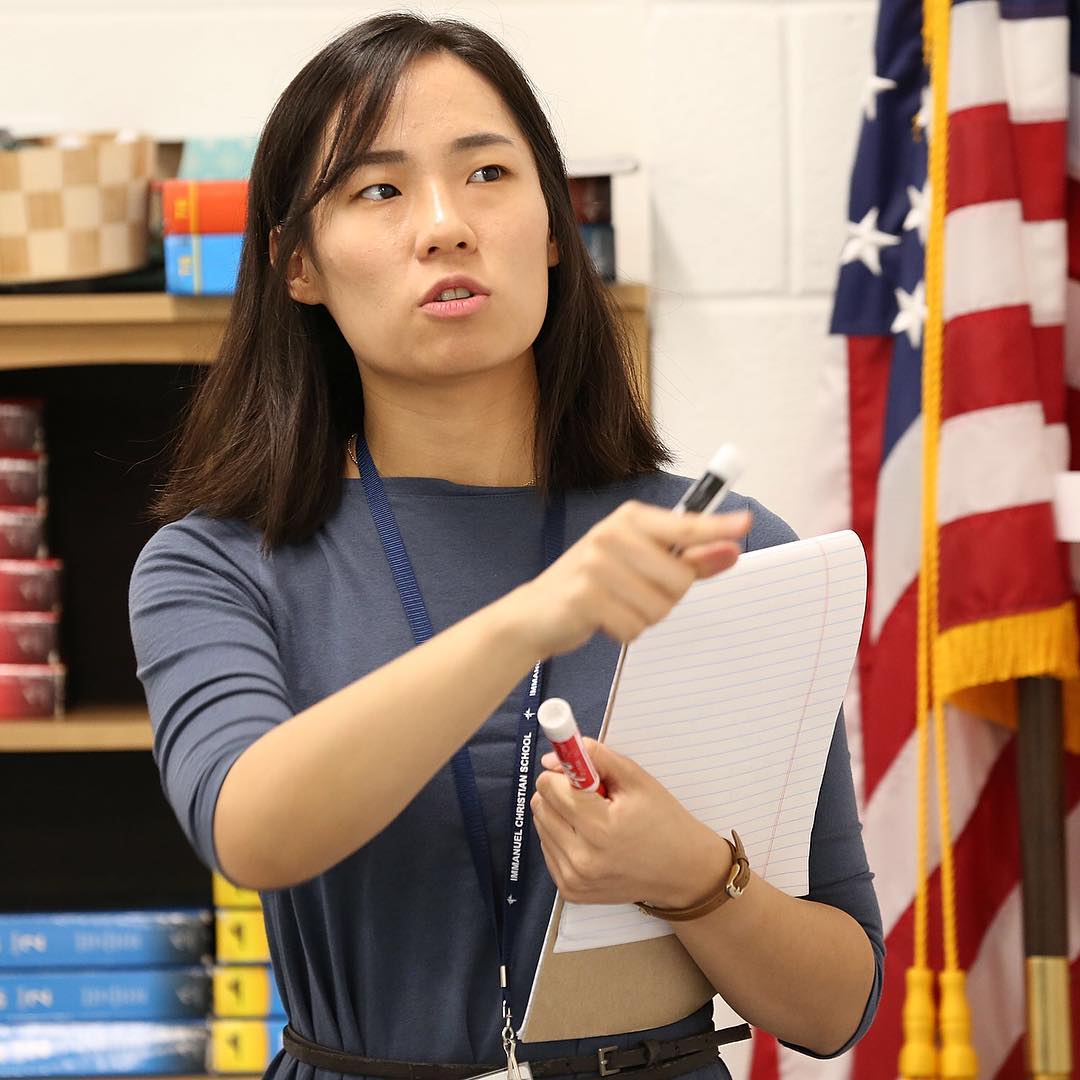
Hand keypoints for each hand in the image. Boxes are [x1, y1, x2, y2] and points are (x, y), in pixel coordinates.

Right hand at [508, 500, 750, 659]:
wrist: (536, 613)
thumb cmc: (593, 585)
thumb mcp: (640, 565)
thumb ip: (687, 559)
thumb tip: (730, 550)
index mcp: (629, 519)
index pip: (683, 525)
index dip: (716, 527)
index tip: (745, 524)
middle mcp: (612, 534)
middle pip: (679, 579)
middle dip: (666, 598)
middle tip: (633, 594)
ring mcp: (596, 564)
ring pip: (659, 607)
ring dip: (644, 618)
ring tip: (616, 606)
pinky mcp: (585, 596)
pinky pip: (634, 626)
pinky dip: (625, 632)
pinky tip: (603, 621)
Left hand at [530, 738, 732, 907]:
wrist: (681, 872)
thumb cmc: (663, 821)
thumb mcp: (636, 779)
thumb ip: (595, 758)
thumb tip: (551, 759)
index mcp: (600, 829)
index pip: (550, 788)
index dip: (564, 774)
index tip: (581, 775)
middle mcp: (581, 859)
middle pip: (541, 806)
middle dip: (560, 793)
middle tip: (590, 797)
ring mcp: (573, 879)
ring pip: (541, 826)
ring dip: (560, 815)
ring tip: (595, 820)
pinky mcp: (569, 891)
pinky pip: (548, 849)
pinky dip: (562, 837)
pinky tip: (590, 839)